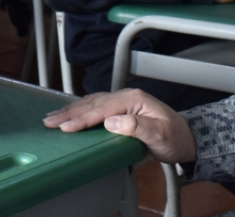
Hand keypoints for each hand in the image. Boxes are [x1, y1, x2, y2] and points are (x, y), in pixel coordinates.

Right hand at [43, 89, 195, 164]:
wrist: (186, 138)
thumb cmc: (174, 137)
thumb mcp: (159, 134)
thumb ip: (137, 127)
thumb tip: (112, 122)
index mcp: (133, 99)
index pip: (101, 109)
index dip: (82, 119)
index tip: (66, 127)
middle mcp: (125, 96)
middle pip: (91, 103)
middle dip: (68, 113)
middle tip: (49, 121)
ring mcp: (122, 101)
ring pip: (90, 103)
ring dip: (70, 110)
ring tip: (52, 117)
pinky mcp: (121, 108)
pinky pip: (95, 106)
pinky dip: (79, 110)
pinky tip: (70, 113)